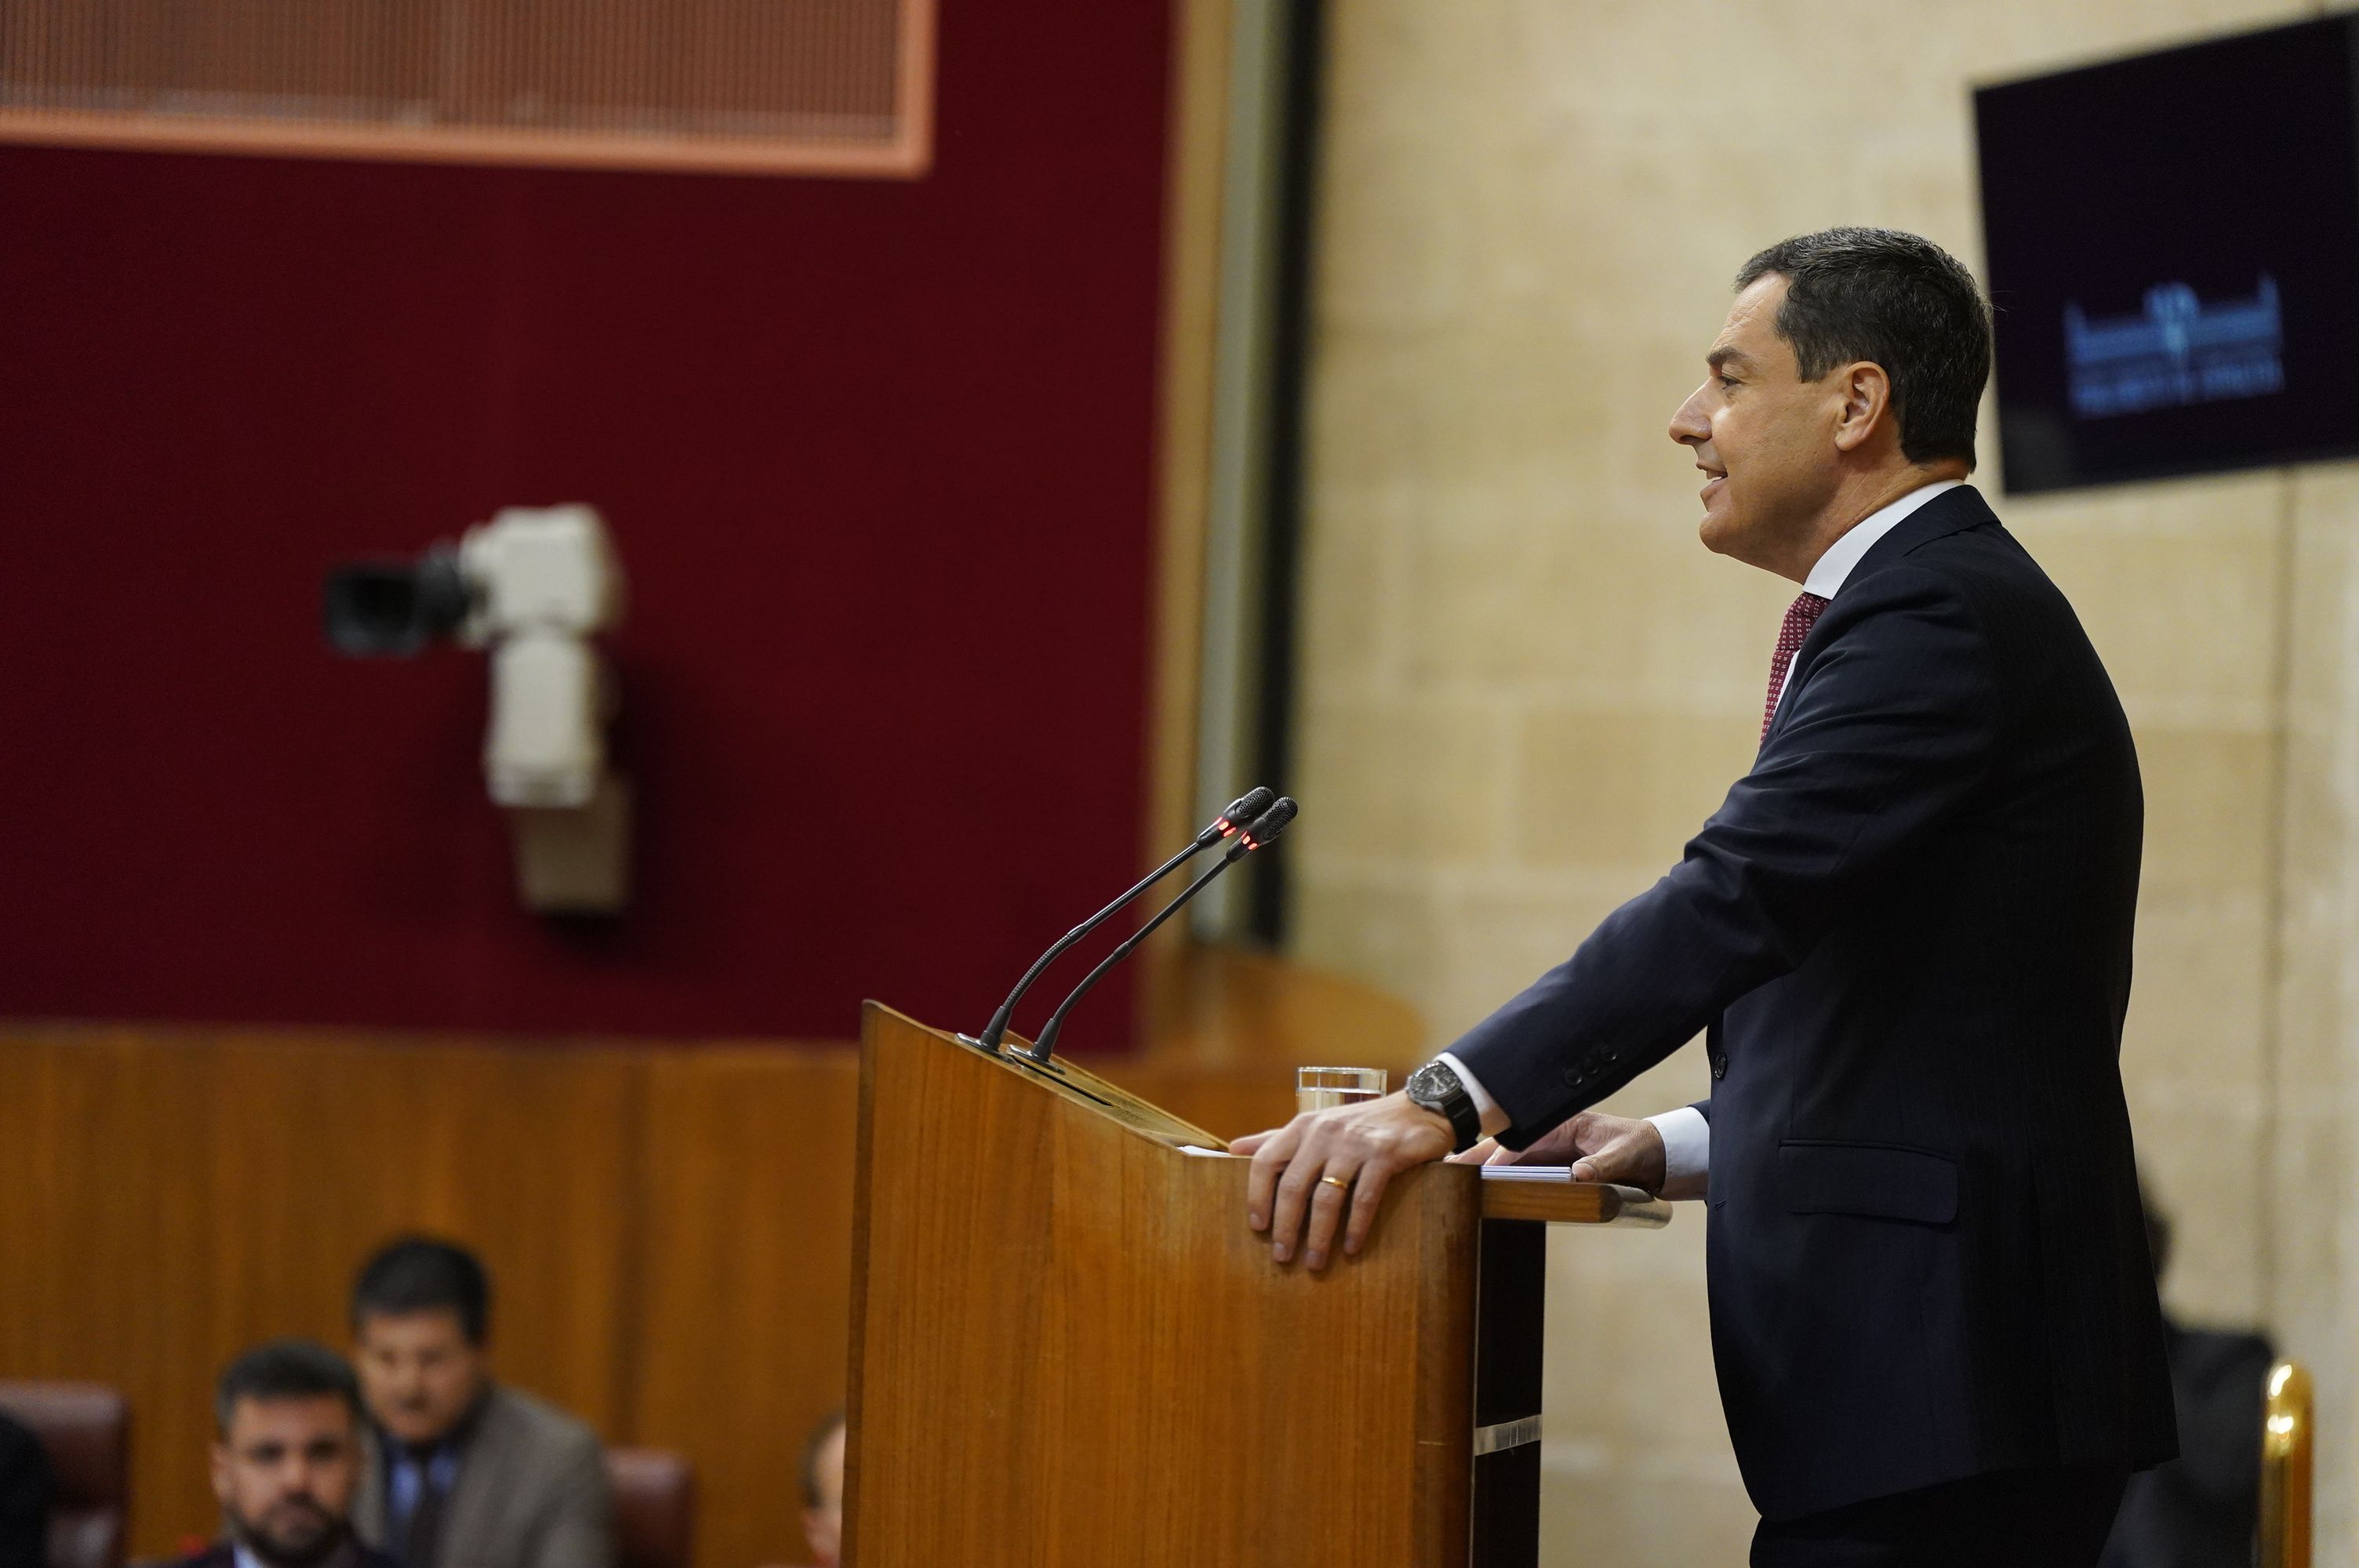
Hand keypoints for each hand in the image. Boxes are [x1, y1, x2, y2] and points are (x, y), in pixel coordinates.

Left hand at [1232, 1092, 1455, 1269]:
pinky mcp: (1383, 1155)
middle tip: (1282, 1257)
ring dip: (1318, 1236)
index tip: (1257, 1227)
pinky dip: (1355, 1227)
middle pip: (1293, 1186)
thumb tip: (1233, 1149)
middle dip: (1285, 1227)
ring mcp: (1354, 1144)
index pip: (1266, 1161)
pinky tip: (1350, 1248)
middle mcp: (1323, 1132)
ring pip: (1326, 1198)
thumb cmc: (1359, 1123)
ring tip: (1314, 1262)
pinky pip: (1364, 1199)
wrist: (1417, 1109)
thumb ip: (1276, 1138)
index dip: (1257, 1196)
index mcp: (1302, 1126)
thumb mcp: (1315, 1125)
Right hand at [1448, 1110, 1680, 1196]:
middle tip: (1438, 1174)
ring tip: (1450, 1184)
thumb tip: (1578, 1176)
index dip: (1490, 1157)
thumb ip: (1604, 1165)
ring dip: (1483, 1171)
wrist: (1665, 1157)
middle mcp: (1552, 1136)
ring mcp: (1553, 1151)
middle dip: (1473, 1160)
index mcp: (1563, 1125)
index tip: (1465, 1170)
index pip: (1517, 1142)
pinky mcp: (1558, 1166)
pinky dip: (1501, 1180)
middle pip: (1504, 1149)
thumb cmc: (1646, 1149)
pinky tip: (1482, 1192)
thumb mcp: (1627, 1156)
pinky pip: (1523, 1172)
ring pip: (1509, 1161)